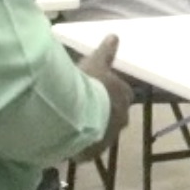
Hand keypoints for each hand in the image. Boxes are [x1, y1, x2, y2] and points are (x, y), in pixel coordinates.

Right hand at [73, 35, 132, 164]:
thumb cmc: (88, 84)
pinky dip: (79, 145)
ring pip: (101, 133)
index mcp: (123, 97)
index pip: (122, 94)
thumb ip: (105, 52)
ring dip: (91, 129)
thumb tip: (114, 36)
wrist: (75, 114)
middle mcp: (121, 119)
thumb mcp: (94, 62)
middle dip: (103, 112)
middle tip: (84, 107)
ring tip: (72, 124)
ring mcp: (109, 137)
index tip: (97, 90)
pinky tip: (65, 139)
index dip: (109, 92)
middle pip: (114, 116)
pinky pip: (87, 149)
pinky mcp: (93, 152)